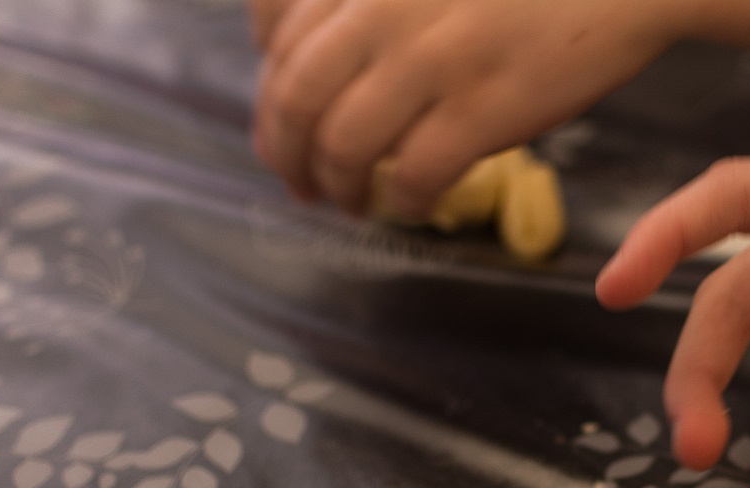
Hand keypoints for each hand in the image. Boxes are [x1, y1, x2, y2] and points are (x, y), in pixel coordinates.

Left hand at [252, 0, 679, 213]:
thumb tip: (317, 46)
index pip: (275, 29)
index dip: (270, 85)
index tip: (285, 118)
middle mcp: (381, 6)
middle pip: (295, 96)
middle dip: (284, 151)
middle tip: (298, 182)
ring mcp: (428, 58)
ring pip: (342, 145)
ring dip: (336, 187)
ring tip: (350, 202)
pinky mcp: (479, 107)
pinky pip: (413, 174)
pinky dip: (401, 200)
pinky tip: (410, 205)